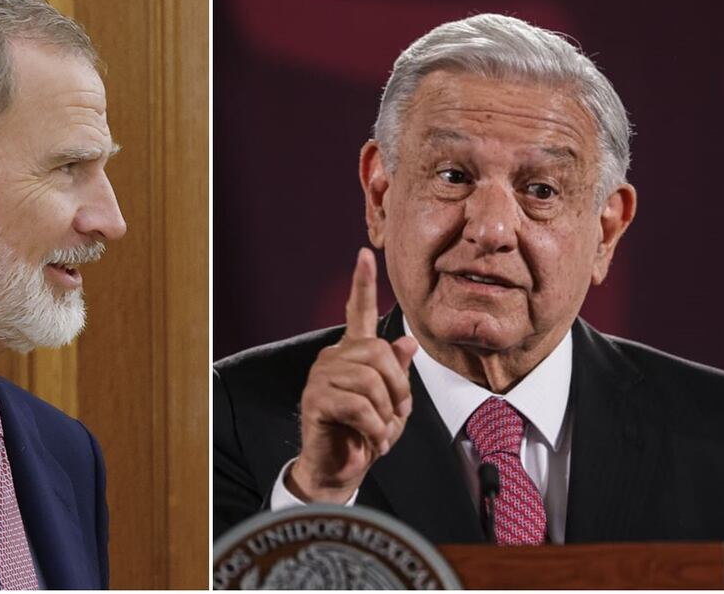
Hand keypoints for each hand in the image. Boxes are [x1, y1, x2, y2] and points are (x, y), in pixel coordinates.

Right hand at [288, 248, 417, 502]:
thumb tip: (408, 342)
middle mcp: (333, 358)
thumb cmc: (364, 434)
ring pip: (370, 381)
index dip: (362, 283)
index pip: (359, 312)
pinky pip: (358, 406)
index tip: (364, 254)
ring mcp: (321, 377)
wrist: (340, 469)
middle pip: (378, 353)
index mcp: (353, 354)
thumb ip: (396, 373)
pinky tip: (371, 441)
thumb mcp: (392, 403)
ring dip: (386, 413)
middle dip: (397, 388)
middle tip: (395, 415)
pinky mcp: (315, 399)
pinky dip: (374, 429)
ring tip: (379, 430)